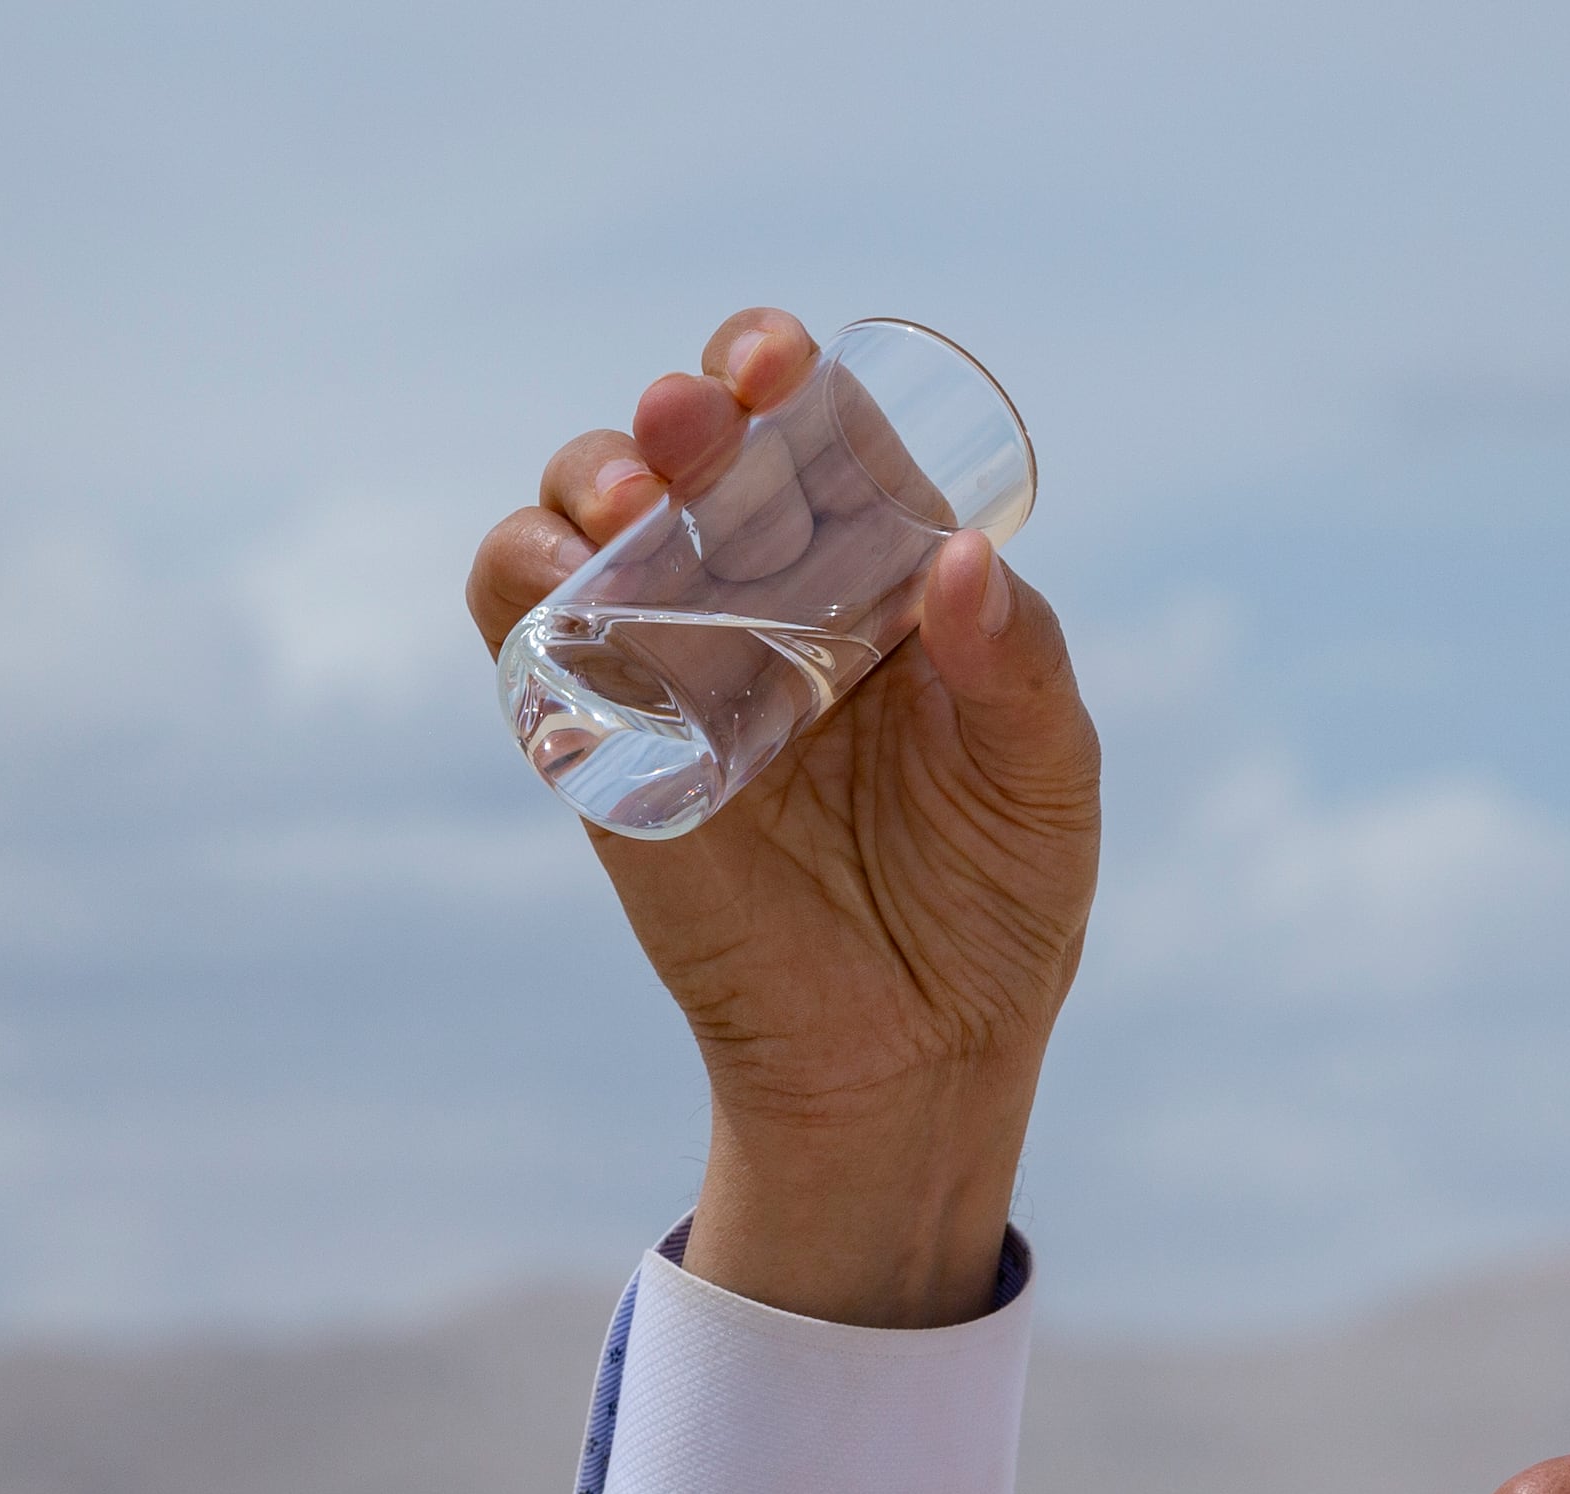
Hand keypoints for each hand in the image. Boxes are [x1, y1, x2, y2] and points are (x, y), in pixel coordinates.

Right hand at [468, 309, 1099, 1326]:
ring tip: (635, 506)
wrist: (918, 1051)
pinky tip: (566, 579)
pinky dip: (524, 583)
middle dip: (682, 414)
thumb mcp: (1044, 779)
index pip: (810, 432)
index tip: (778, 367)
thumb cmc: (997, 900)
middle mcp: (762, 594)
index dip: (779, 374)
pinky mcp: (597, 746)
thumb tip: (965, 562)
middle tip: (696, 422)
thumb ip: (1020, 669)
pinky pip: (527, 637)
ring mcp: (670, 662)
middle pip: (689, 454)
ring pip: (587, 520)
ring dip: (589, 481)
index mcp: (872, 571)